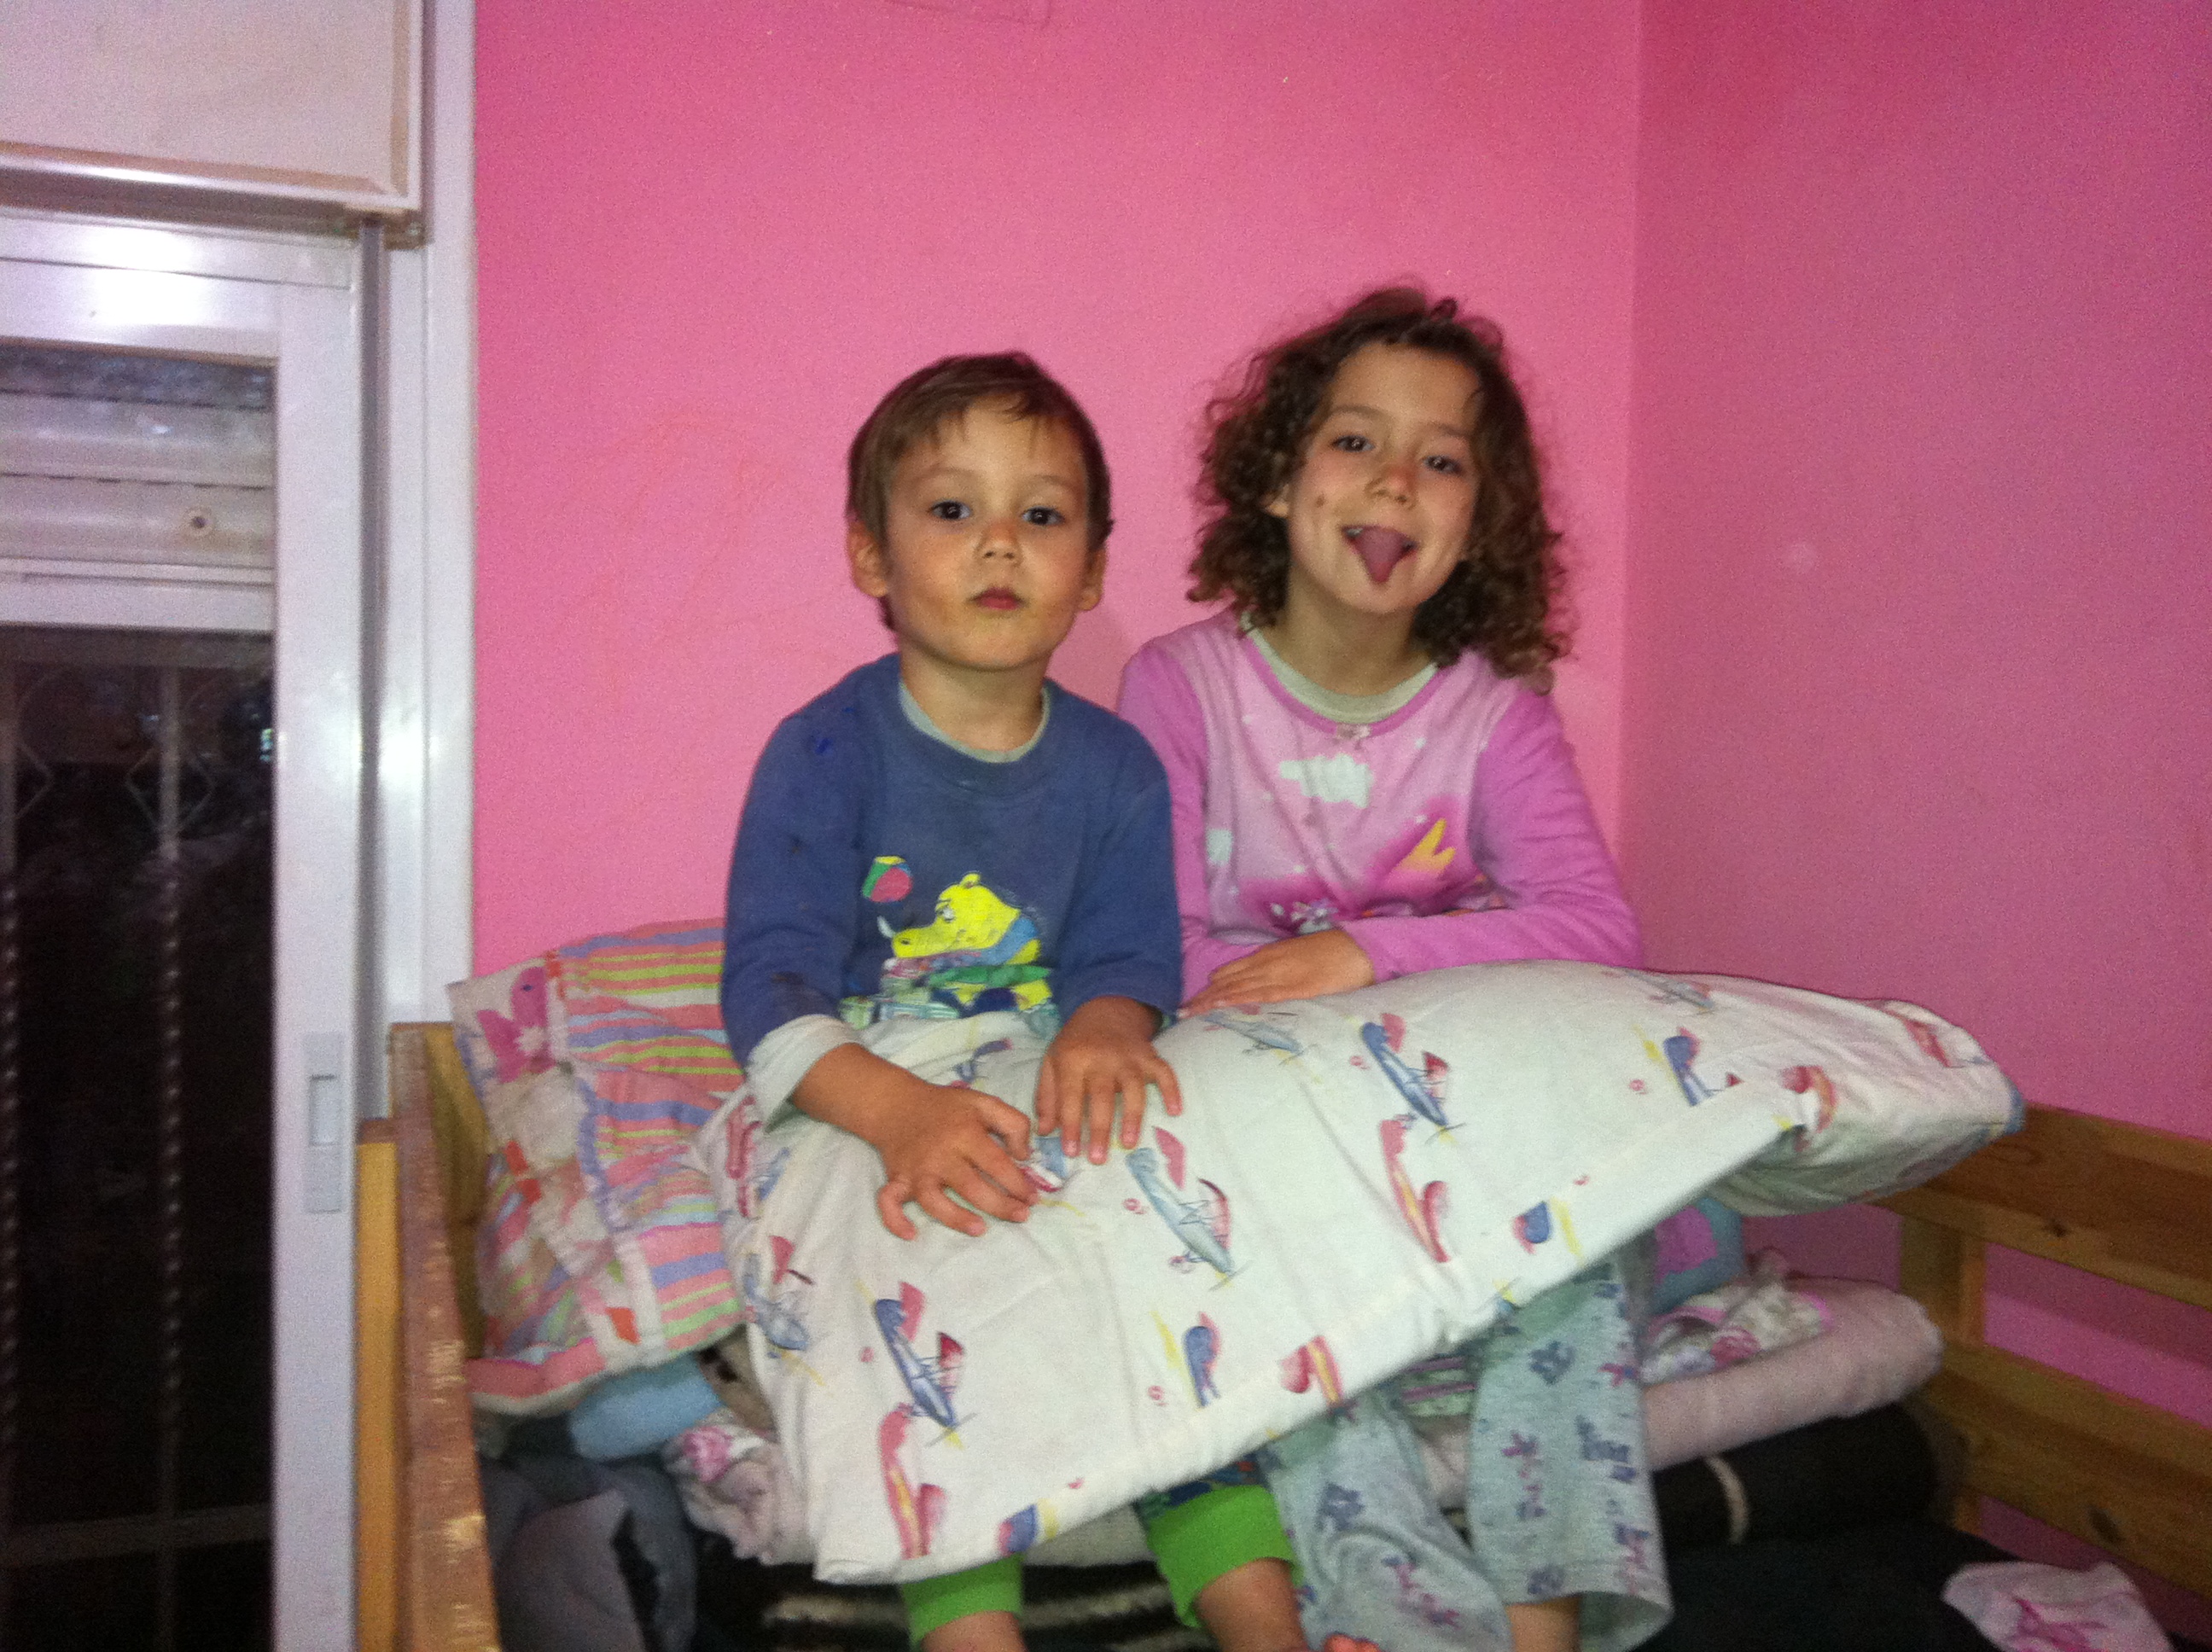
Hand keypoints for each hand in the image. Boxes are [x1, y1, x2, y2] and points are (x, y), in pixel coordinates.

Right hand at [791, 1045, 1034, 1239]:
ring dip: (955, 1218)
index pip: (996, 1163)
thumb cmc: (946, 1108)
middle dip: (999, 1205)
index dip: (1018, 1183)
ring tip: (979, 1230)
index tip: (1033, 1198)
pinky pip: (889, 1203)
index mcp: (964, 1133)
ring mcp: (916, 1170)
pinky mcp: (896, 1179)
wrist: (897, 1104)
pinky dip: (895, 1220)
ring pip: (934, 1201)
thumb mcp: (984, 1103)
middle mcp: (940, 1155)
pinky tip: (911, 1234)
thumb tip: (1024, 1156)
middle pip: (971, 1187)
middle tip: (1021, 1217)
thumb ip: (1013, 1123)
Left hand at [1036, 996, 1182, 1163]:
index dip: (1070, 1125)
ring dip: (1132, 1116)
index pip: (1070, 1096)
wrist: (1106, 1008)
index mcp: (1073, 1060)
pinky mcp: (1149, 1055)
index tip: (1071, 1152)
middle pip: (1102, 1096)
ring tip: (1128, 1143)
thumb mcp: (1052, 1062)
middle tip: (1098, 1158)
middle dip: (1100, 1128)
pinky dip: (1171, 1090)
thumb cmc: (1076, 1043)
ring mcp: (1128, 1057)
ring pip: (1133, 1087)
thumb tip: (1045, 1131)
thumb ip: (1047, 1096)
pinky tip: (1175, 1111)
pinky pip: (1163, 1072)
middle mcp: (1101, 1058)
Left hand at [1184, 929, 1375, 1012]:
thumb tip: (1261, 982)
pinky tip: (1223, 1005)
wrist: (1360, 949)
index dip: (1212, 987)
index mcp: (1270, 956)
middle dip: (1205, 997)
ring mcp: (1281, 974)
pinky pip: (1262, 995)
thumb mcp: (1299, 957)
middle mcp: (1269, 963)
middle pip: (1229, 982)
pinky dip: (1240, 999)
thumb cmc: (1334, 953)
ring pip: (1239, 989)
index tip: (1193, 1000)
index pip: (1232, 973)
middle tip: (1180, 1011)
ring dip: (1214, 1000)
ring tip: (1191, 1012)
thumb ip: (1279, 968)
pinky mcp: (1295, 988)